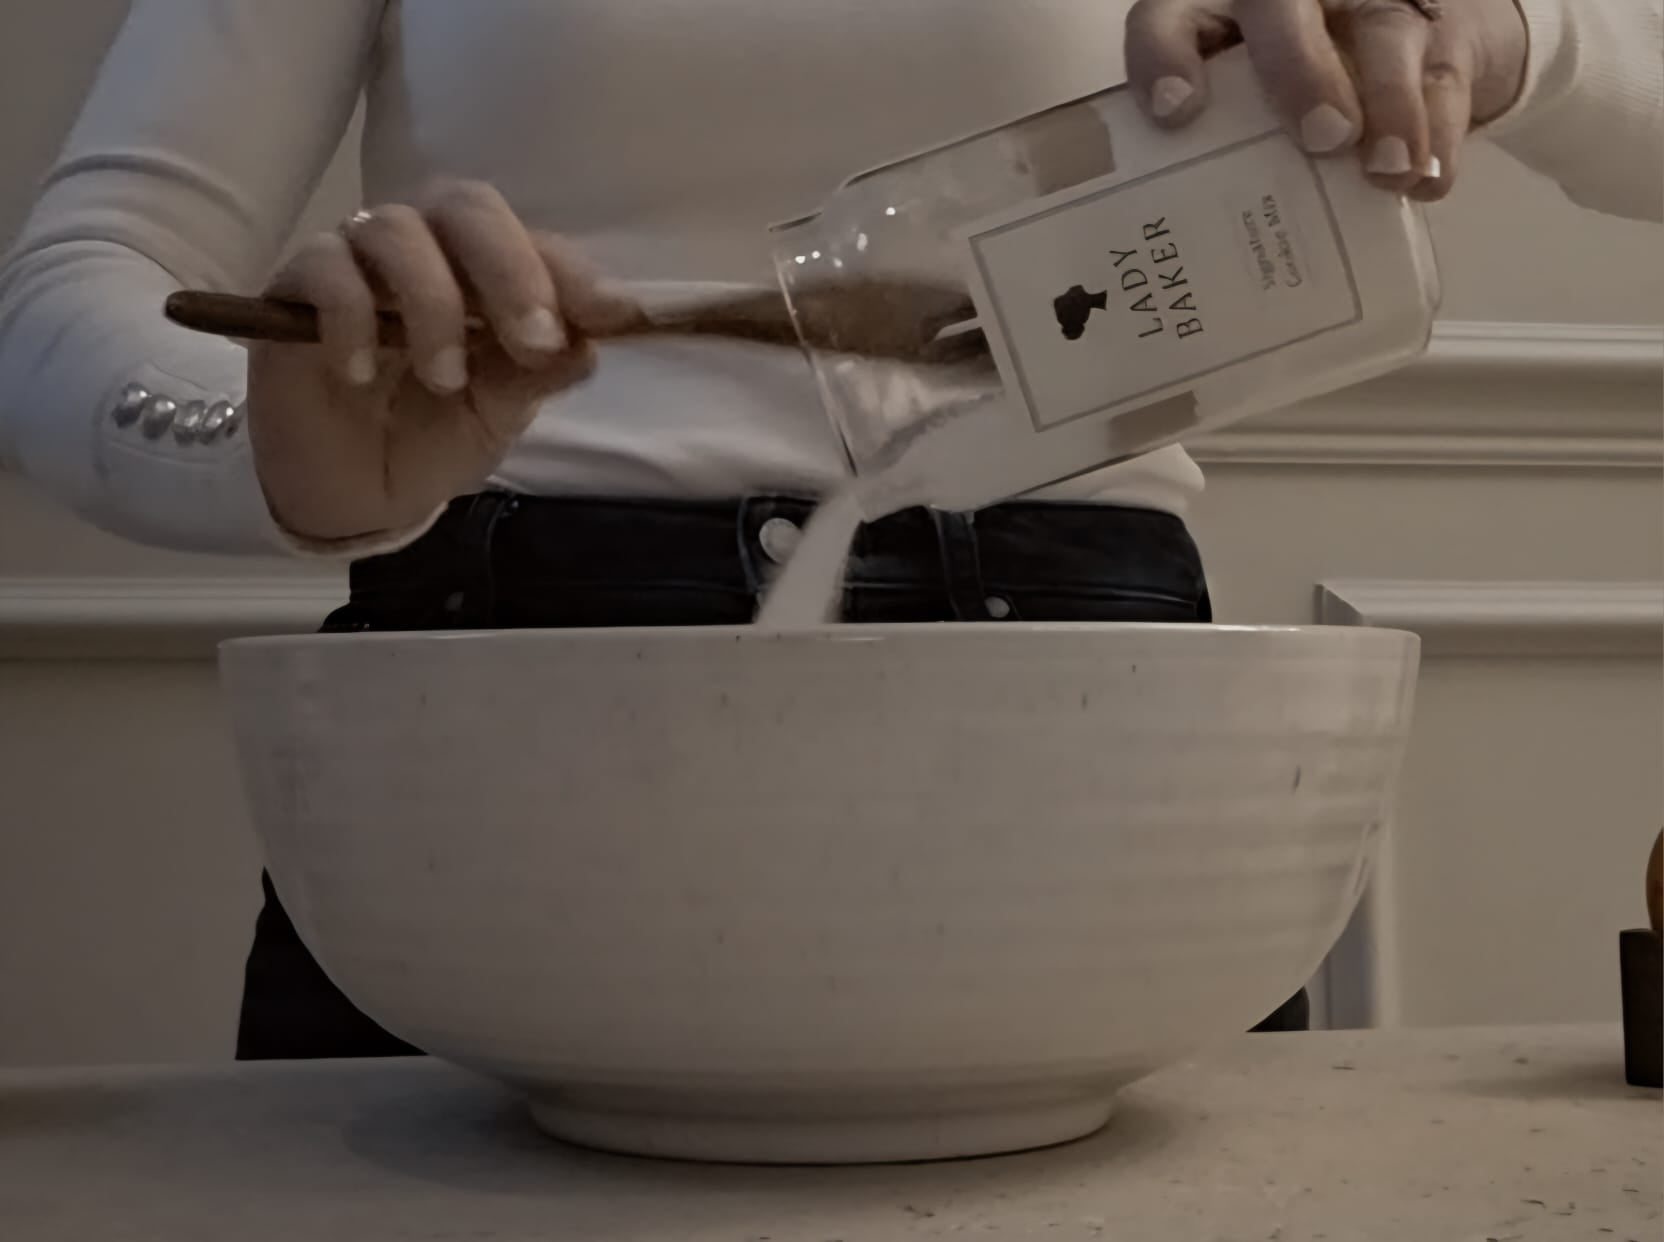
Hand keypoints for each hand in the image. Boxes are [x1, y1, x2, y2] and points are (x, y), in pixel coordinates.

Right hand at [247, 179, 638, 541]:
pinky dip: (351, 317)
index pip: (533, 244)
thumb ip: (532, 380)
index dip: (574, 274)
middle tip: (532, 339)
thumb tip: (587, 348)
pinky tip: (360, 373)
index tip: (613, 317)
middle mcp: (426, 250)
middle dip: (510, 270)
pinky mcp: (296, 286)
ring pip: (396, 232)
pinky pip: (325, 269)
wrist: (350, 490)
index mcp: (485, 274)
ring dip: (433, 304)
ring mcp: (358, 260)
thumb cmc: (431, 439)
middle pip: (467, 208)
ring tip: (445, 378)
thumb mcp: (496, 419)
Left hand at [1124, 0, 1528, 199]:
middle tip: (1321, 138)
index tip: (1175, 112)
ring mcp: (1370, 5)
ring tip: (1386, 172)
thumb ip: (1218, 153)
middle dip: (1300, 69)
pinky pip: (1443, 73)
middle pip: (1284, 5)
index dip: (1164, 55)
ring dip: (1389, 105)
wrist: (1405, 54)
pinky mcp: (1439, 33)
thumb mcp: (1245, 116)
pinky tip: (1427, 181)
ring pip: (1382, 32)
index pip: (1172, 15)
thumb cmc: (1288, 103)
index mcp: (1219, 14)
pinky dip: (1439, 130)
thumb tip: (1188, 258)